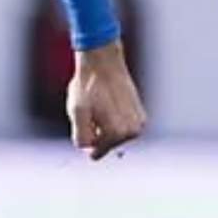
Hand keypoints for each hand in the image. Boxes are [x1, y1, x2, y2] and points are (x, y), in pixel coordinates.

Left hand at [65, 40, 145, 159]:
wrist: (103, 65)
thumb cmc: (87, 88)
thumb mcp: (76, 113)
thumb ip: (81, 136)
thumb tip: (89, 150)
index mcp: (117, 133)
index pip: (94, 153)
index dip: (85, 137)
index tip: (87, 118)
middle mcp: (133, 132)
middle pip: (105, 145)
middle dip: (95, 132)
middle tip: (93, 109)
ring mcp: (139, 124)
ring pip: (113, 137)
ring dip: (104, 126)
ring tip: (101, 106)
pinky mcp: (141, 117)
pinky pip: (121, 128)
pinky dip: (113, 120)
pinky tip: (109, 104)